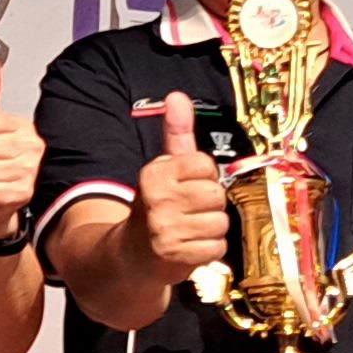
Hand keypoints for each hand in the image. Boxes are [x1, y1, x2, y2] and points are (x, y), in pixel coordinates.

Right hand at [135, 92, 230, 282]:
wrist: (131, 255)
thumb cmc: (156, 206)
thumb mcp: (163, 167)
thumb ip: (176, 132)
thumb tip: (177, 96)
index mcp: (155, 172)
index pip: (205, 165)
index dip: (204, 177)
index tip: (188, 186)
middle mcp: (158, 198)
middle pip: (216, 195)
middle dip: (210, 205)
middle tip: (190, 211)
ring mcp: (165, 228)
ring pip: (220, 222)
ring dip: (210, 229)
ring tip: (191, 230)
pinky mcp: (175, 255)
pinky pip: (216, 247)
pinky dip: (208, 250)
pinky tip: (191, 247)